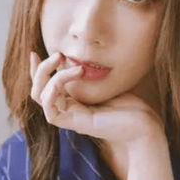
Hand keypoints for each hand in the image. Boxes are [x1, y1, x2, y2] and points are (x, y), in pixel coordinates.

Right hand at [29, 51, 163, 146]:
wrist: (144, 127)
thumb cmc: (132, 108)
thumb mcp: (107, 85)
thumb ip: (90, 75)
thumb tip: (79, 59)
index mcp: (75, 103)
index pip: (46, 87)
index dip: (38, 71)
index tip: (35, 52)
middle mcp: (69, 111)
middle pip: (37, 92)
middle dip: (40, 70)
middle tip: (57, 54)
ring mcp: (71, 118)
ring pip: (40, 97)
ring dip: (51, 75)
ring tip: (73, 64)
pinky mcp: (74, 123)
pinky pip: (50, 108)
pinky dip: (54, 88)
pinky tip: (73, 75)